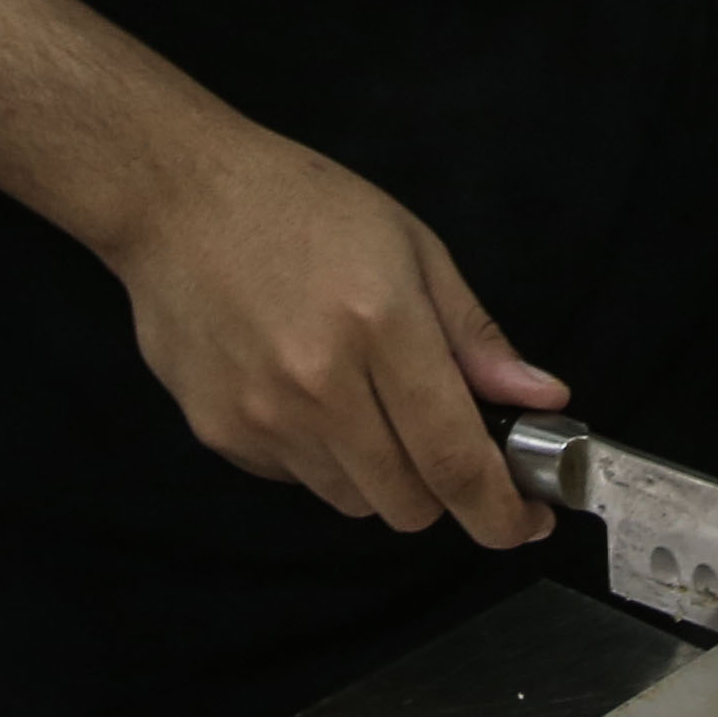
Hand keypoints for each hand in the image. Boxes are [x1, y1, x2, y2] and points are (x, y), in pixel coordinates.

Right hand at [94, 130, 571, 547]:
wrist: (175, 196)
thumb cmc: (301, 205)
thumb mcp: (411, 246)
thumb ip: (474, 335)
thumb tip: (543, 399)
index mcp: (381, 326)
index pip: (455, 459)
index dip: (501, 510)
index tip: (528, 520)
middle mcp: (319, 386)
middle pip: (408, 504)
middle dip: (442, 492)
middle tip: (444, 445)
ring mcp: (262, 417)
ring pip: (353, 501)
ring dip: (379, 476)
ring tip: (366, 402)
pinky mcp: (219, 433)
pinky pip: (296, 480)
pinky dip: (320, 459)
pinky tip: (307, 394)